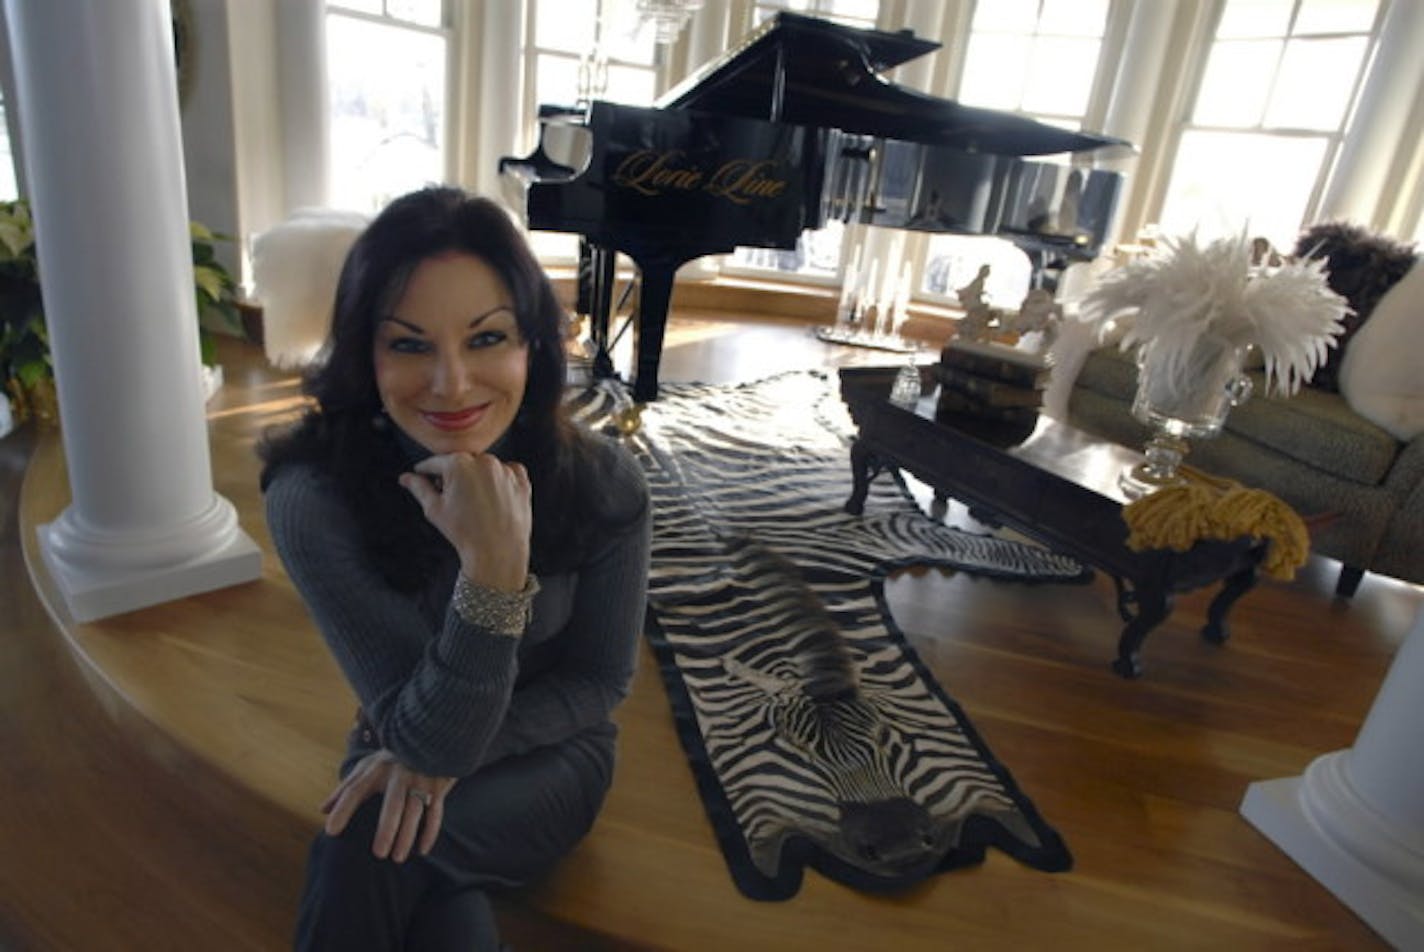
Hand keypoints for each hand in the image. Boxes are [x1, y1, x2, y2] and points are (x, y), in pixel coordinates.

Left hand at [321, 749, 456, 861]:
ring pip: (415, 811)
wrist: (430, 737)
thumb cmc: (390, 760)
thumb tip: (322, 810)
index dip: (343, 809)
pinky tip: (422, 850)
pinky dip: (430, 832)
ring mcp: (420, 780)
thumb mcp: (367, 767)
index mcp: (376, 769)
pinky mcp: (437, 786)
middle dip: (387, 828)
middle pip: (393, 804)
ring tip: (397, 858)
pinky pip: (435, 812)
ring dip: (408, 835)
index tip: (331, 831)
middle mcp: (399, 774)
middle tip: (379, 854)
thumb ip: (345, 788)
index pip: (356, 790)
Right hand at [399, 453, 531, 590]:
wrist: (498, 552)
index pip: (436, 462)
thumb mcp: (434, 509)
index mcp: (459, 464)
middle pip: (461, 463)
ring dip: (477, 478)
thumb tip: (406, 478)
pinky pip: (507, 473)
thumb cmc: (464, 532)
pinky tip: (493, 499)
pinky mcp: (521, 481)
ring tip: (474, 504)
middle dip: (453, 476)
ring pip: (484, 468)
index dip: (425, 470)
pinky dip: (500, 481)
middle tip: (450, 498)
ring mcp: (505, 470)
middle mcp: (484, 461)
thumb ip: (419, 488)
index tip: (421, 473)